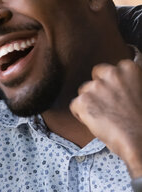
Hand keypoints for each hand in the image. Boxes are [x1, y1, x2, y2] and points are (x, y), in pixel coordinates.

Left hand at [70, 58, 141, 177]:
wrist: (139, 141)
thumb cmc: (141, 121)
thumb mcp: (140, 92)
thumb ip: (129, 82)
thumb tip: (124, 76)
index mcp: (128, 69)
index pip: (110, 70)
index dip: (111, 84)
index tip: (117, 96)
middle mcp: (111, 74)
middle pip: (95, 76)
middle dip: (98, 88)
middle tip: (108, 105)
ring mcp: (96, 87)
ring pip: (84, 91)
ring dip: (90, 101)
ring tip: (105, 117)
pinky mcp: (83, 100)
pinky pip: (75, 105)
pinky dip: (81, 114)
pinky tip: (96, 122)